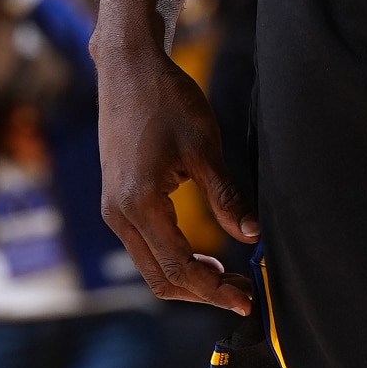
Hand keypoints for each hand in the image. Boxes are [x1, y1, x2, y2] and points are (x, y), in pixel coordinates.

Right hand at [97, 36, 258, 309]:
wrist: (127, 69)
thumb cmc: (166, 100)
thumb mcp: (204, 148)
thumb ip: (226, 197)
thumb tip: (252, 235)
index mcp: (139, 203)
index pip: (179, 268)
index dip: (215, 290)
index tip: (248, 298)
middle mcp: (119, 214)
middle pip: (160, 278)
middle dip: (203, 292)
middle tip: (245, 291)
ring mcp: (114, 209)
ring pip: (151, 266)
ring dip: (189, 278)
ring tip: (230, 276)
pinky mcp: (117, 200)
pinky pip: (145, 247)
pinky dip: (174, 260)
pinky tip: (205, 256)